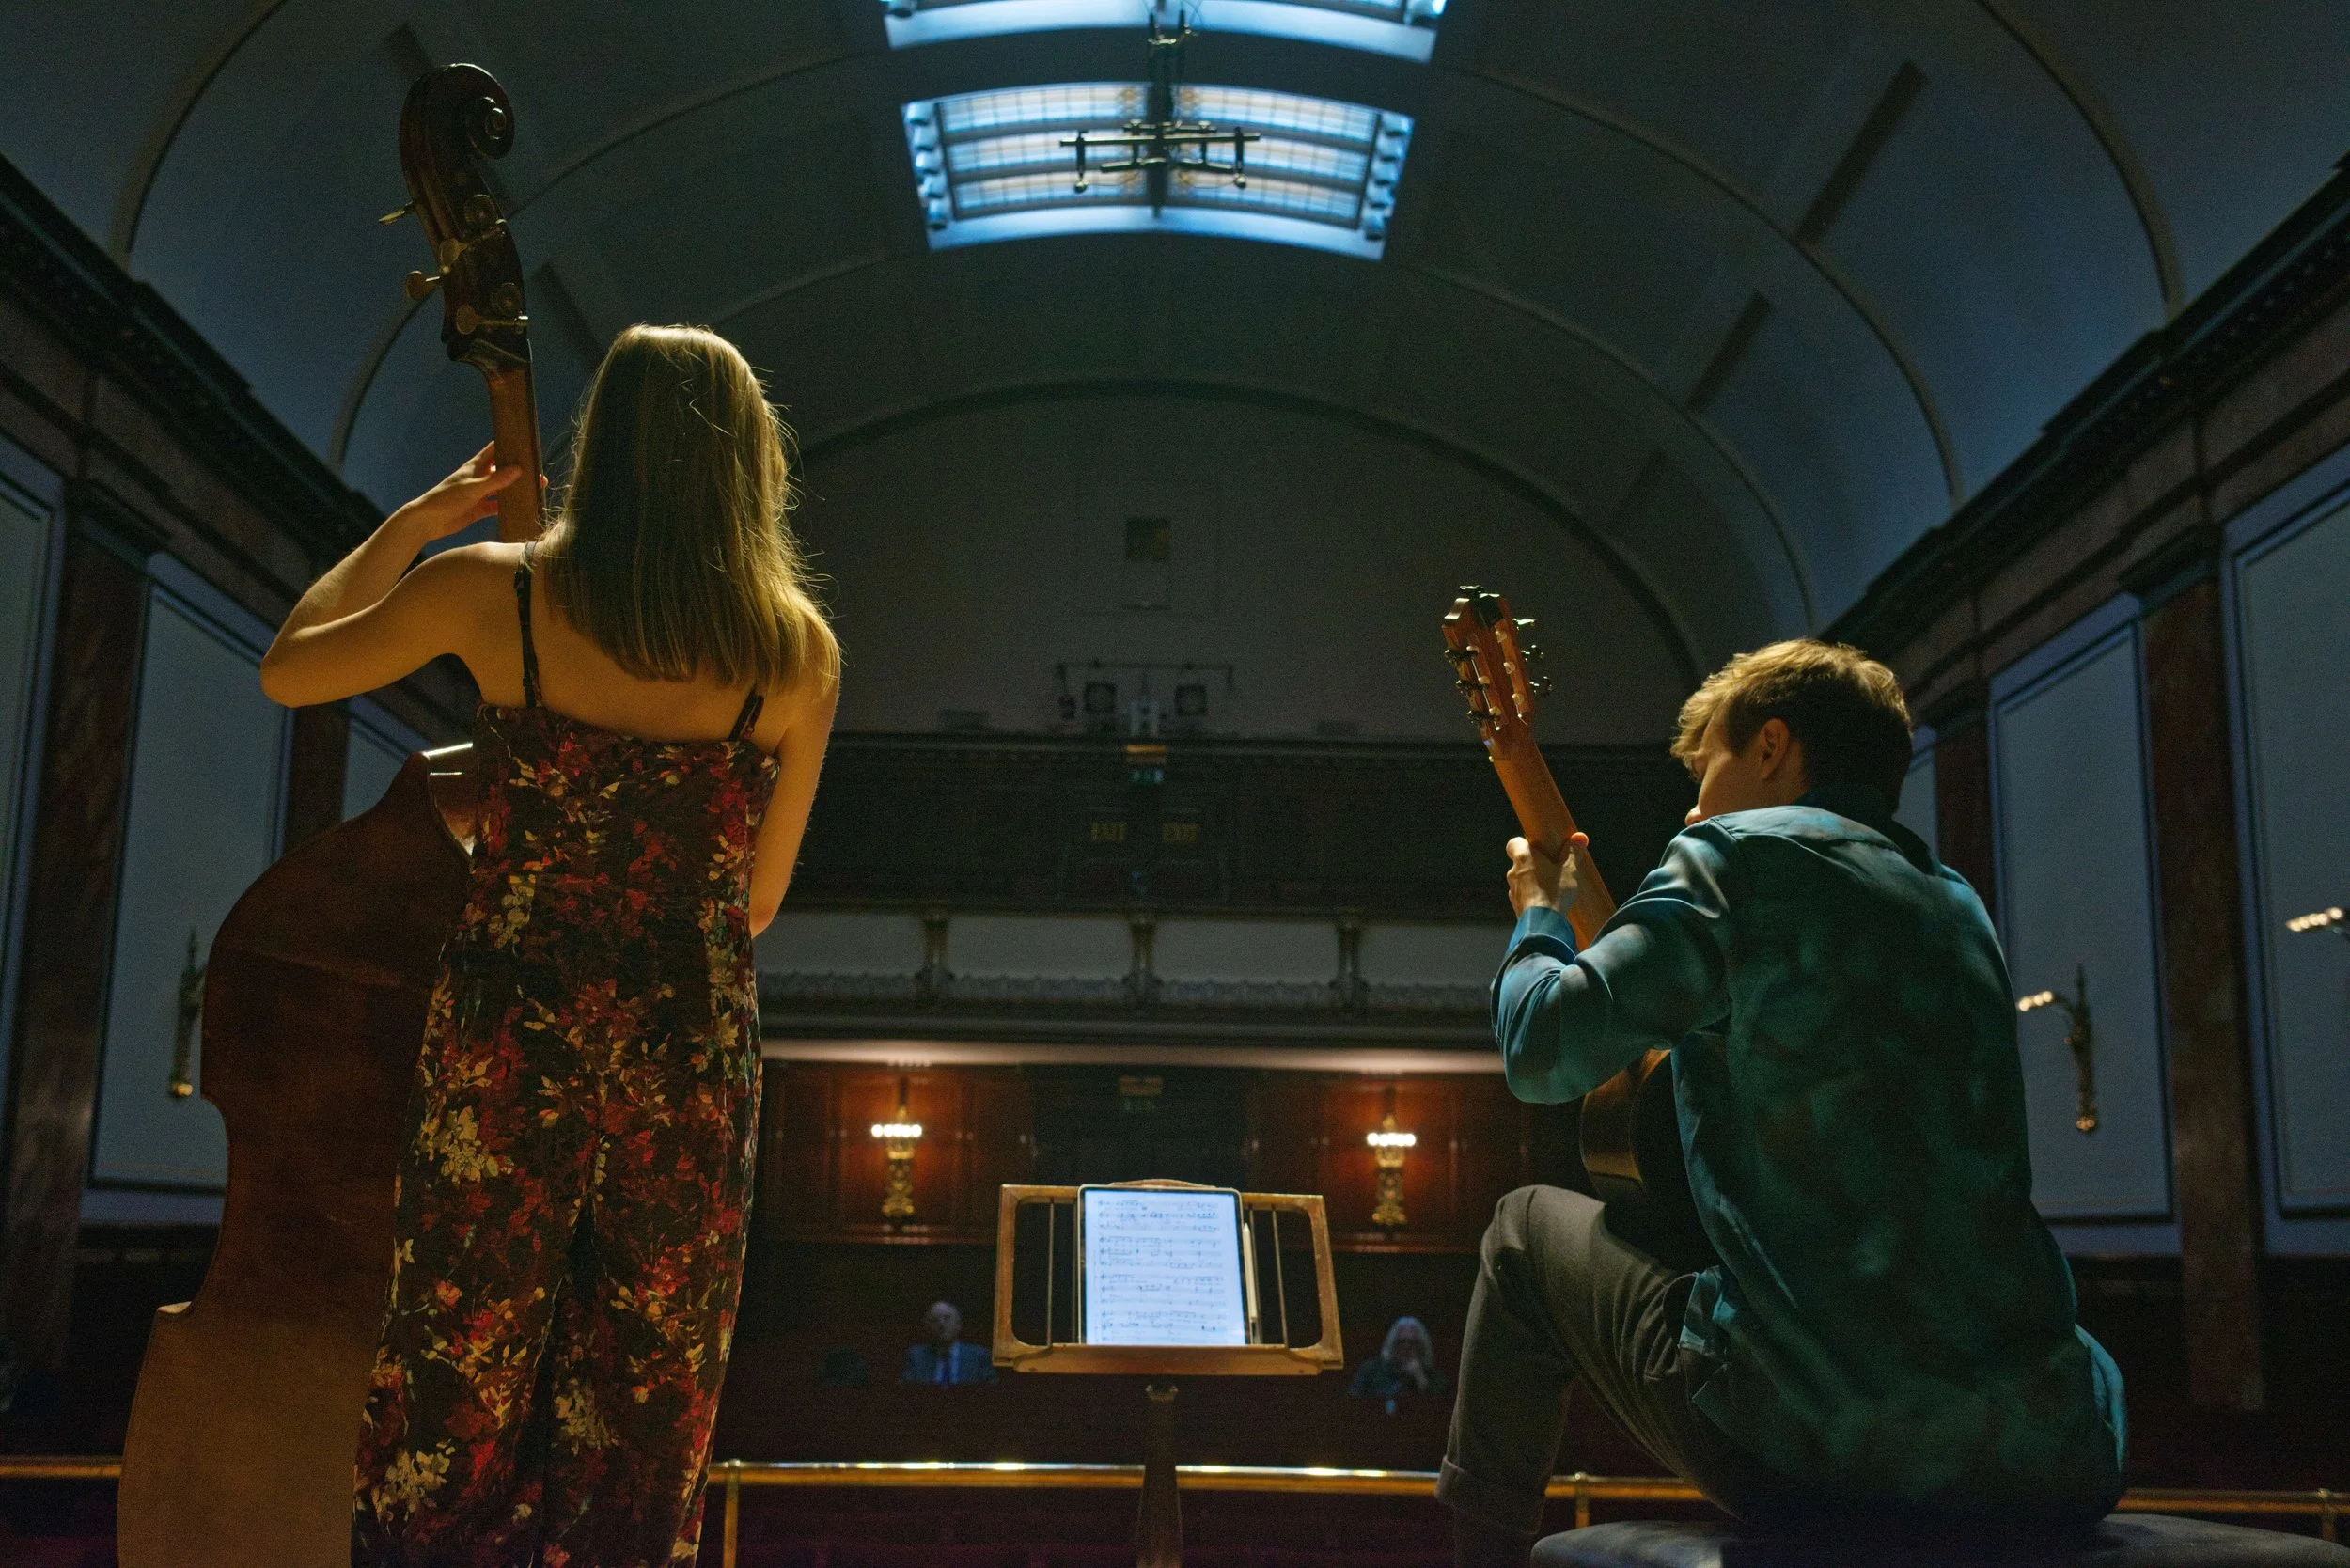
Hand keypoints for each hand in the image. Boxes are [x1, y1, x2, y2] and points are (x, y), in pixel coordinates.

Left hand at [392, 442, 525, 540]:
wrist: (428, 520)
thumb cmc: (446, 498)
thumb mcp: (473, 488)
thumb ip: (496, 480)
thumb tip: (519, 469)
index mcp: (475, 466)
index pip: (494, 450)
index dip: (507, 445)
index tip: (524, 443)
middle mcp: (479, 478)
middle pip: (502, 471)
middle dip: (519, 471)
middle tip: (538, 473)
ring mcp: (479, 494)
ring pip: (502, 489)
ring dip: (515, 490)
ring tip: (535, 490)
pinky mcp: (479, 509)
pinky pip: (497, 507)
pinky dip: (508, 507)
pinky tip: (521, 508)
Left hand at [1506, 831, 1585, 917]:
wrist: (1543, 925)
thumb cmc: (1555, 893)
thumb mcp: (1569, 870)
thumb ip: (1573, 853)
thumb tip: (1580, 837)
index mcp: (1523, 858)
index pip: (1514, 843)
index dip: (1525, 844)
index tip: (1538, 848)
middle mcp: (1513, 872)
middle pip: (1520, 862)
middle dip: (1535, 864)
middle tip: (1552, 868)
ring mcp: (1513, 890)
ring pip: (1522, 880)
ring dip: (1534, 881)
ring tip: (1553, 887)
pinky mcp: (1516, 906)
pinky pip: (1524, 896)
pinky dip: (1533, 896)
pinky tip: (1548, 901)